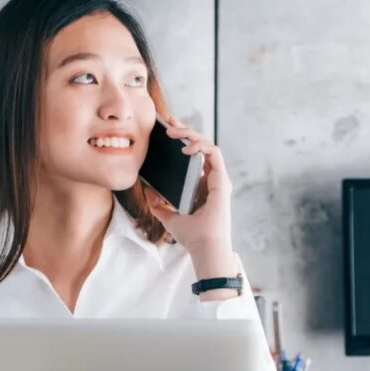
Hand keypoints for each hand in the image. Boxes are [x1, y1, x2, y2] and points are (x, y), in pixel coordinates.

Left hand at [142, 116, 238, 281]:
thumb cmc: (191, 236)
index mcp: (201, 185)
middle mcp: (211, 179)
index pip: (193, 156)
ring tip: (174, 132)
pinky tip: (186, 148)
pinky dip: (201, 146)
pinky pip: (214, 153)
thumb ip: (159, 204)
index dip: (182, 140)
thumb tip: (148, 190)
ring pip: (208, 145)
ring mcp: (218, 179)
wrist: (203, 247)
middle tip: (168, 123)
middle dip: (185, 130)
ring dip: (191, 134)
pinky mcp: (222, 180)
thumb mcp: (168, 217)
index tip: (166, 130)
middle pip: (200, 146)